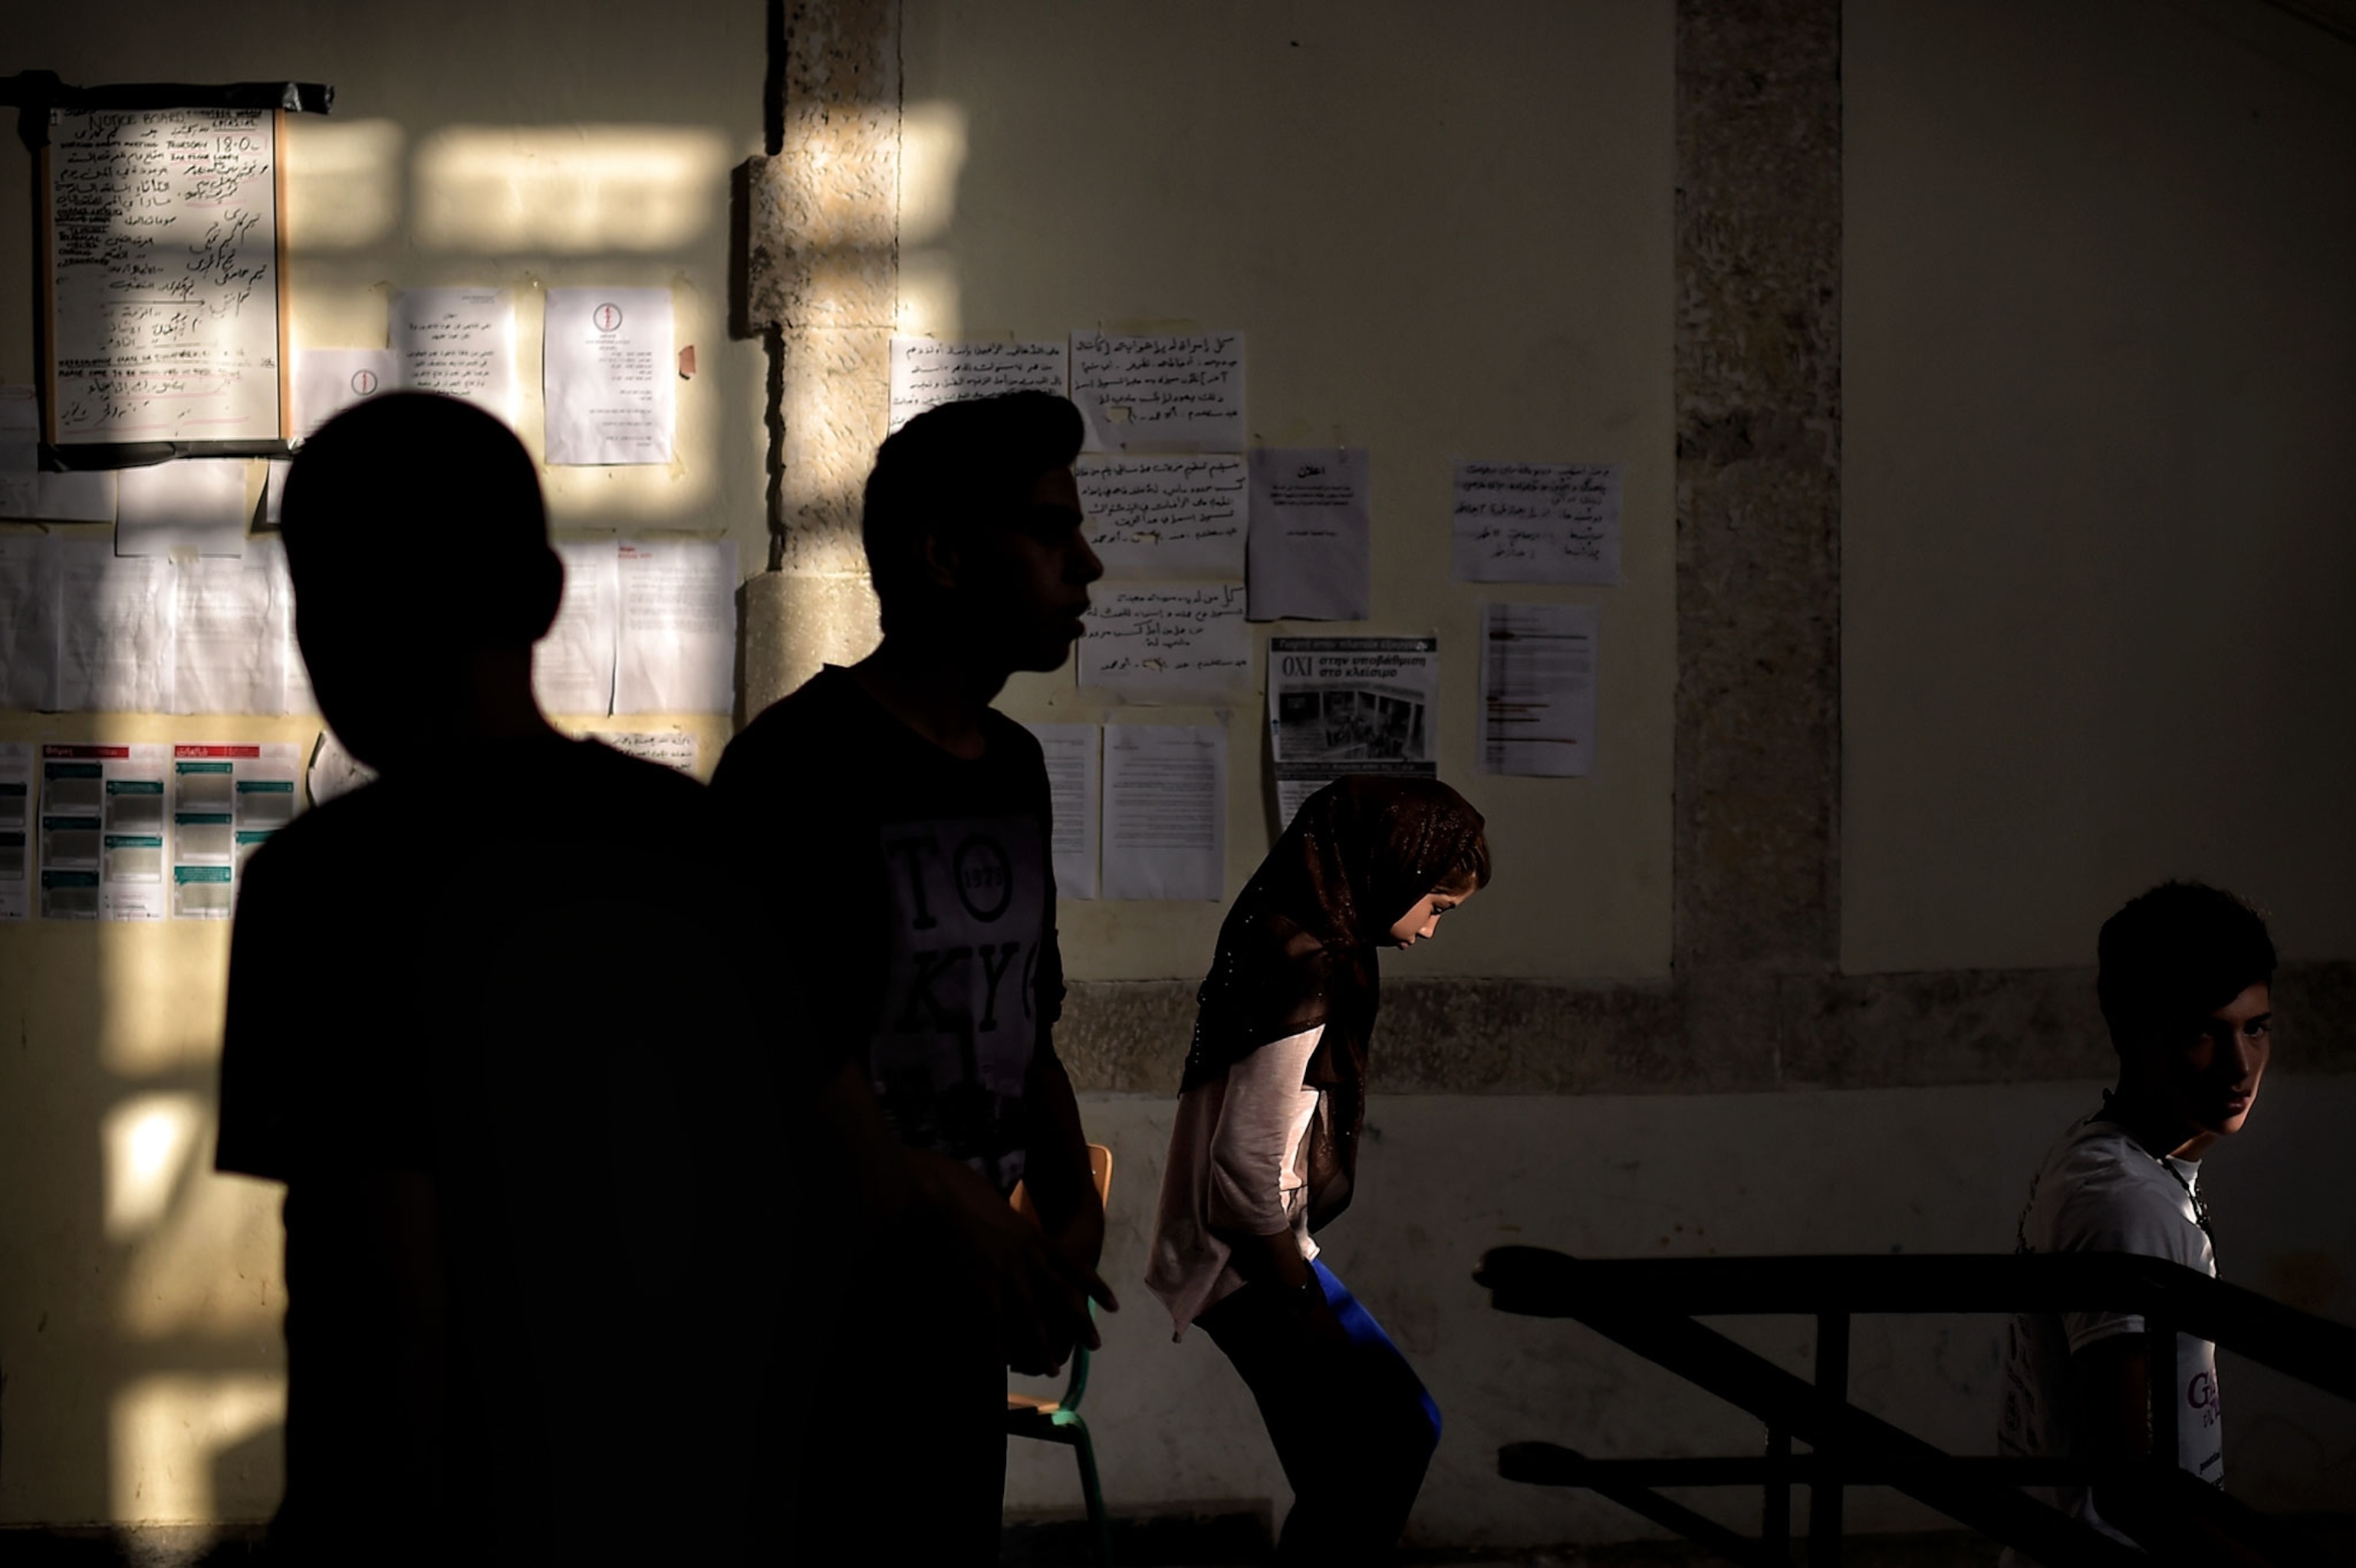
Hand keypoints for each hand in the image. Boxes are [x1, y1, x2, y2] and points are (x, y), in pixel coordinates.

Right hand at [913, 1152, 1115, 1374]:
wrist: (934, 1199)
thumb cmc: (958, 1193)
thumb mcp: (996, 1202)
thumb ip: (1006, 1217)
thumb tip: (1003, 1216)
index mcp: (1032, 1237)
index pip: (1072, 1266)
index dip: (1094, 1287)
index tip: (1113, 1306)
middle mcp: (1027, 1257)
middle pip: (1061, 1296)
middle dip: (1079, 1323)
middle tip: (1095, 1346)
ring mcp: (1006, 1274)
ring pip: (1032, 1318)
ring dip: (1043, 1345)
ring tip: (1054, 1368)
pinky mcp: (981, 1288)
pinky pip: (993, 1327)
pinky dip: (997, 1350)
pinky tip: (1002, 1367)